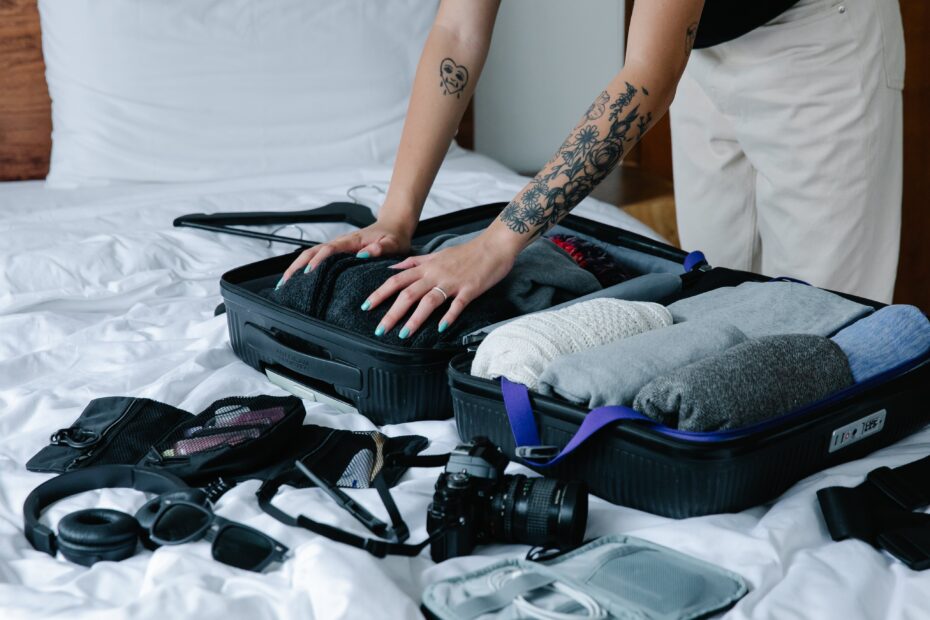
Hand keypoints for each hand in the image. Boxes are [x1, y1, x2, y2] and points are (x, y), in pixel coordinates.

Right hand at [279, 219, 412, 285]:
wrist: (394, 226)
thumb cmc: (394, 237)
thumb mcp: (393, 244)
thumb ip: (381, 249)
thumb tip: (363, 255)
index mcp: (351, 241)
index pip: (329, 250)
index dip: (317, 261)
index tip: (308, 273)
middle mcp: (340, 243)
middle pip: (312, 252)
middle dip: (296, 266)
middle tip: (285, 282)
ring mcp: (337, 247)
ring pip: (311, 255)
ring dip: (296, 267)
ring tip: (284, 284)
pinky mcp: (337, 252)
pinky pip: (317, 258)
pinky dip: (304, 267)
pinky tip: (298, 280)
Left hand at [362, 230, 521, 337]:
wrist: (493, 246)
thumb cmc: (466, 252)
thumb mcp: (436, 254)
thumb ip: (415, 262)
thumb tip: (394, 268)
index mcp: (426, 267)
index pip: (396, 280)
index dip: (380, 293)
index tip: (366, 306)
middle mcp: (435, 274)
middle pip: (408, 293)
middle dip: (391, 313)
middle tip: (379, 330)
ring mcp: (452, 282)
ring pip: (428, 301)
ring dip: (415, 319)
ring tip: (403, 334)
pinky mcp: (469, 289)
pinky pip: (457, 305)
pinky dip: (448, 316)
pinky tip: (440, 329)